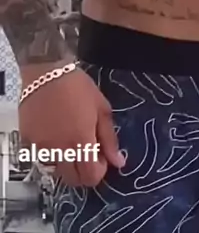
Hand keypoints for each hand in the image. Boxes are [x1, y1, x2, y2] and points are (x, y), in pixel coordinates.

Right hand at [19, 64, 124, 186]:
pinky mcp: (28, 141)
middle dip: (83, 171)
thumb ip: (110, 139)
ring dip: (67, 162)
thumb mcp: (101, 108)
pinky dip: (51, 152)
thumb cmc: (78, 87)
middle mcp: (60, 151)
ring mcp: (42, 148)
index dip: (99, 171)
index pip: (90, 177)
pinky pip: (42, 157)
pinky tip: (55, 133)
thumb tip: (119, 162)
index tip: (101, 155)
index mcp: (81, 142)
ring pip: (56, 170)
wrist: (46, 71)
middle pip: (73, 180)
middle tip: (87, 151)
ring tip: (70, 140)